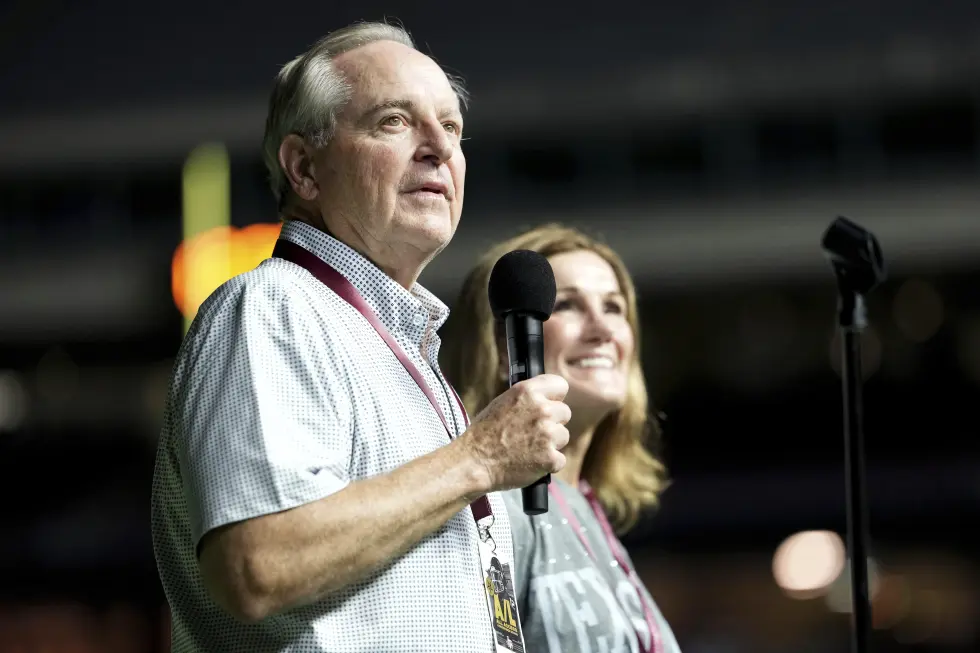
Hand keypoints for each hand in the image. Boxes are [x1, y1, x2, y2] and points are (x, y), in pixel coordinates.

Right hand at [461, 374, 570, 492]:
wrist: (474, 462)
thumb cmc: (484, 434)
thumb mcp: (502, 403)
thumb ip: (527, 398)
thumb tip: (546, 399)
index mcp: (528, 392)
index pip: (560, 385)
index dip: (554, 397)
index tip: (550, 403)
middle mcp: (541, 410)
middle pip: (565, 412)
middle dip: (552, 422)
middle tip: (532, 432)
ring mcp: (548, 435)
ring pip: (563, 436)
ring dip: (551, 443)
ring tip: (528, 448)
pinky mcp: (550, 458)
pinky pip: (559, 459)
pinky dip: (548, 463)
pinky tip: (530, 462)